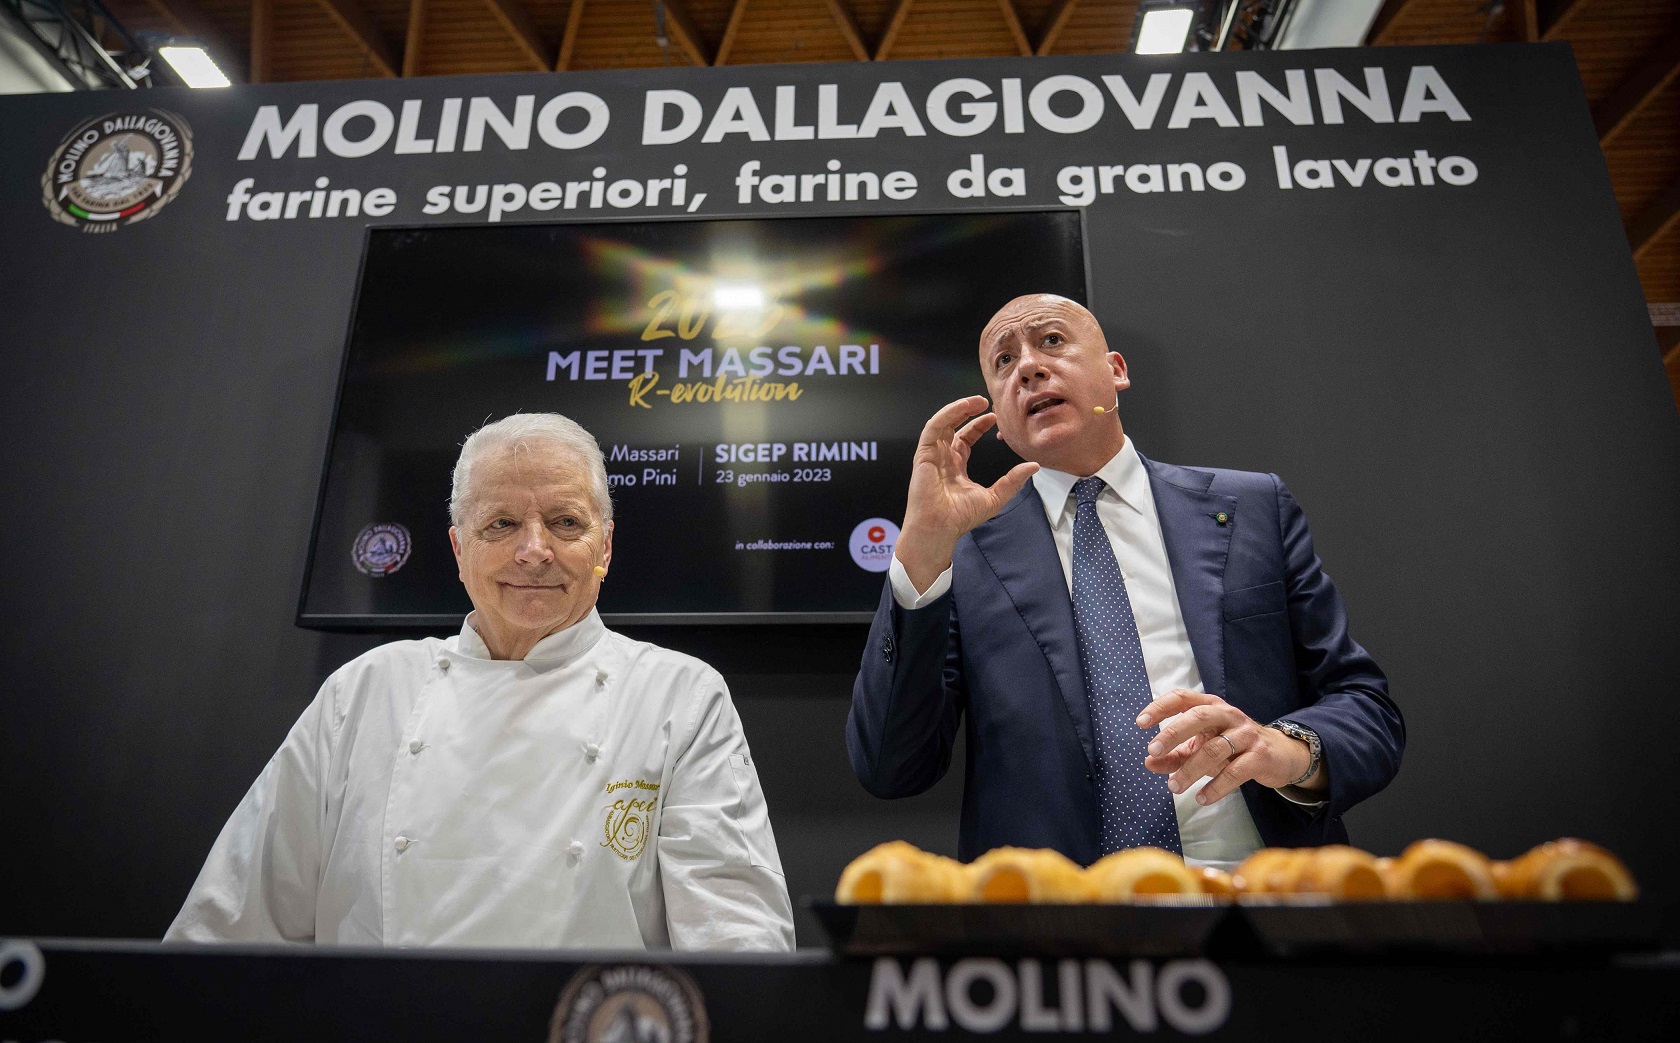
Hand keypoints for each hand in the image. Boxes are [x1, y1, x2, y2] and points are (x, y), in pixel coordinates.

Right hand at [895, 396, 1038, 590]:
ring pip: (943, 422)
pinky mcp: (924, 454)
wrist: (939, 529)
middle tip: (987, 402)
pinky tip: (963, 407)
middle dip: (969, 412)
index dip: (978, 425)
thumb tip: (1034, 466)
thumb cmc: (960, 518)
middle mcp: (942, 458)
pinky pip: (934, 427)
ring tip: (978, 400)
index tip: (994, 417)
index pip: (965, 439)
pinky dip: (947, 414)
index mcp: (955, 467)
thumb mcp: (994, 497)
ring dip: (959, 408)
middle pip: (954, 427)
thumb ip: (1012, 481)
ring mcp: (932, 455)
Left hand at [1136, 689, 1319, 804]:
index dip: (1160, 707)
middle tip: (1153, 751)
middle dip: (1173, 733)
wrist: (1280, 754)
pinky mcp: (1260, 756)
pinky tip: (1201, 798)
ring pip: (1214, 749)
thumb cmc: (1233, 748)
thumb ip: (1175, 755)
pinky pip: (1235, 772)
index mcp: (1210, 707)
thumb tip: (1148, 763)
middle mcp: (1228, 715)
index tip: (1140, 723)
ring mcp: (1245, 734)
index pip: (1182, 698)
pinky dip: (1216, 787)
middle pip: (1198, 717)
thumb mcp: (1202, 747)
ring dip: (1190, 770)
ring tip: (1174, 787)